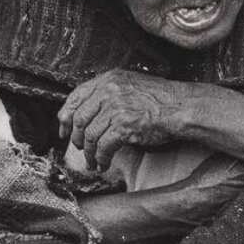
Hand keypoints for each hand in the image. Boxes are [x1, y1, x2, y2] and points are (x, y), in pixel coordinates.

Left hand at [58, 69, 195, 171]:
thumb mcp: (129, 85)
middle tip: (80, 149)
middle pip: (79, 119)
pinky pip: (103, 147)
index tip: (64, 130)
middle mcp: (108, 91)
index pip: (75, 98)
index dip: (66, 117)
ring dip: (90, 153)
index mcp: (108, 80)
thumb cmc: (159, 99)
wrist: (179, 107)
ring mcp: (115, 108)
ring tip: (93, 162)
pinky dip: (101, 159)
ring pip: (90, 136)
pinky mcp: (123, 126)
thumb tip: (87, 114)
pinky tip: (104, 163)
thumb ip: (107, 94)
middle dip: (77, 139)